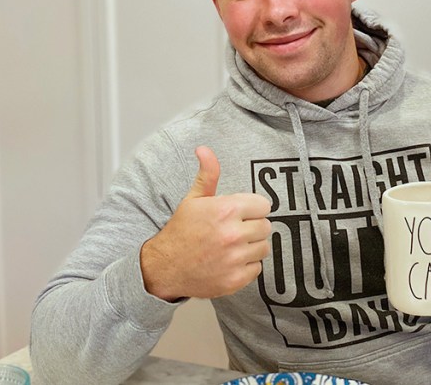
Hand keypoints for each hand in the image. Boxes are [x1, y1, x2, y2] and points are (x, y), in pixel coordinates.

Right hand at [140, 146, 271, 300]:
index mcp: (226, 210)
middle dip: (252, 227)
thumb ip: (207, 174)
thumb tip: (204, 149)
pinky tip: (230, 261)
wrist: (165, 267)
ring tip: (232, 246)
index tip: (240, 213)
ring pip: (264, 247)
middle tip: (234, 230)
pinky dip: (246, 266)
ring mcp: (234, 259)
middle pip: (266, 226)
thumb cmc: (181, 231)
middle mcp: (232, 234)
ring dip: (251, 247)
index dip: (252, 208)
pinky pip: (257, 268)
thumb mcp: (193, 199)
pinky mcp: (235, 280)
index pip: (263, 205)